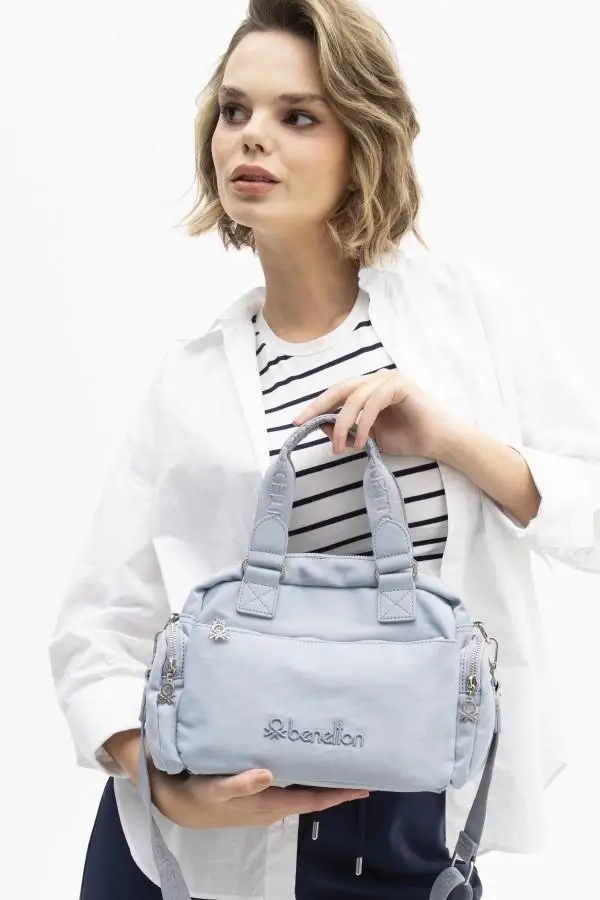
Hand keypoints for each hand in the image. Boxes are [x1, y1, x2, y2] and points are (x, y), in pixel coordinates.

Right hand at [105, 730, 368, 828]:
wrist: (174, 800)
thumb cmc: (197, 794)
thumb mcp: (215, 789)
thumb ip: (239, 783)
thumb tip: (267, 774)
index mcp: (270, 804)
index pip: (314, 800)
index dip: (340, 793)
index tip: (366, 784)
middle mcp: (274, 802)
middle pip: (314, 793)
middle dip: (337, 780)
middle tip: (361, 759)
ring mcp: (266, 795)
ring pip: (302, 785)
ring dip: (321, 773)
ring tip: (340, 751)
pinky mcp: (256, 786)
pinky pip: (288, 779)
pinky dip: (301, 768)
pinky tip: (304, 751)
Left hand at [293, 369, 463, 459]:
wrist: (440, 442)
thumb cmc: (410, 438)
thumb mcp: (369, 437)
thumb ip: (347, 429)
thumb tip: (320, 426)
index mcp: (369, 388)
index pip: (337, 394)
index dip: (317, 406)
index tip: (298, 421)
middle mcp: (377, 379)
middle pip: (340, 389)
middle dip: (318, 407)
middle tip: (302, 423)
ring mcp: (389, 378)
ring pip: (354, 397)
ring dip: (343, 424)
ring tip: (340, 446)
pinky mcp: (399, 384)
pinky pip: (372, 402)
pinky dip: (363, 422)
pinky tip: (360, 440)